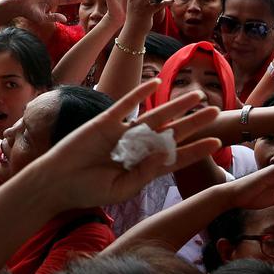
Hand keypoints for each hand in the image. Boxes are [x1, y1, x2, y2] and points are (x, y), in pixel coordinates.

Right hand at [28, 79, 220, 208]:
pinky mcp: (105, 122)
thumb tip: (166, 154)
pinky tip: (156, 83)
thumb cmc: (86, 191)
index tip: (216, 143)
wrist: (55, 182)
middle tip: (217, 112)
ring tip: (198, 97)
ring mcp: (121, 134)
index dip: (196, 150)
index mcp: (142, 168)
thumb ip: (145, 173)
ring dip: (176, 106)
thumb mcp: (121, 189)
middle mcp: (136, 148)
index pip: (175, 157)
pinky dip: (140, 93)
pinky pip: (126, 105)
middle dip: (194, 123)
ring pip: (155, 116)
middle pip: (171, 132)